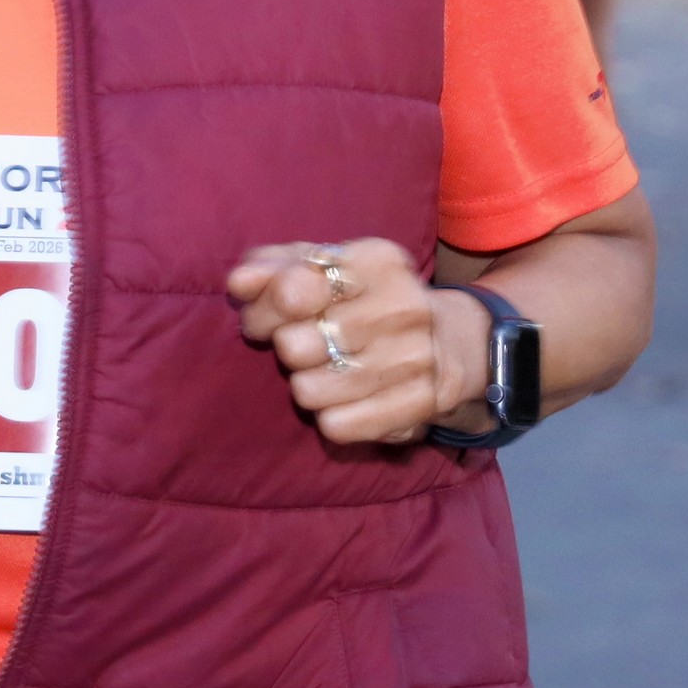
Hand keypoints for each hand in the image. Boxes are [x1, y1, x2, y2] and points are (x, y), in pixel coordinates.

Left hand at [226, 238, 482, 446]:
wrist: (449, 340)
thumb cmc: (364, 299)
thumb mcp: (324, 267)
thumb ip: (273, 268)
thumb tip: (238, 283)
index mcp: (378, 261)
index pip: (291, 292)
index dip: (263, 311)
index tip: (265, 319)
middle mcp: (404, 307)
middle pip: (293, 347)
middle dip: (286, 350)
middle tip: (303, 347)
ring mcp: (416, 359)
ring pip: (308, 391)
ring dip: (306, 385)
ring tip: (328, 372)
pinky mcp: (420, 407)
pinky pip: (336, 426)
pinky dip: (331, 417)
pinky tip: (348, 400)